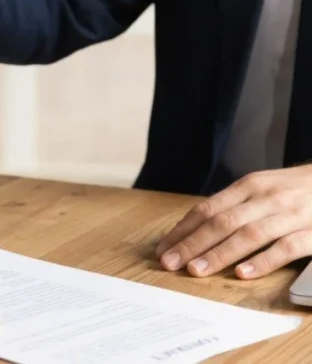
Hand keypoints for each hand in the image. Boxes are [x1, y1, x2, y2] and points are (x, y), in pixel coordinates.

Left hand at [155, 166, 311, 278]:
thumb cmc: (296, 189)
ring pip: (249, 234)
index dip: (183, 230)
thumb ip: (234, 205)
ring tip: (196, 271)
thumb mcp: (263, 188)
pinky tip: (243, 273)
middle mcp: (266, 198)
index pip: (207, 209)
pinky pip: (286, 248)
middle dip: (192, 244)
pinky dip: (263, 261)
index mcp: (249, 186)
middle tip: (169, 263)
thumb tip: (193, 228)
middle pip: (222, 222)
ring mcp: (291, 215)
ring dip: (219, 254)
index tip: (163, 249)